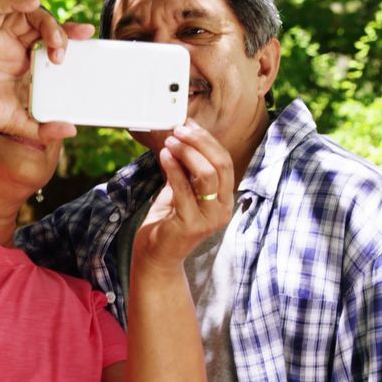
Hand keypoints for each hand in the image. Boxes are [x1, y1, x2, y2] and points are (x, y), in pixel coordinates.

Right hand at [0, 0, 92, 141]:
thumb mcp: (24, 123)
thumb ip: (46, 129)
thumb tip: (71, 130)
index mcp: (23, 62)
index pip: (50, 40)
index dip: (69, 34)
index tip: (88, 36)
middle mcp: (13, 46)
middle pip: (42, 24)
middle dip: (61, 30)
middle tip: (69, 46)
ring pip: (26, 14)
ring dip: (46, 21)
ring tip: (54, 41)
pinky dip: (16, 2)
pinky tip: (32, 5)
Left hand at [133, 121, 234, 270]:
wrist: (156, 256)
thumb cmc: (167, 222)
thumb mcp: (181, 191)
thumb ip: (186, 170)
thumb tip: (181, 136)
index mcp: (224, 198)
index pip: (225, 161)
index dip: (208, 140)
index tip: (189, 124)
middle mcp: (222, 208)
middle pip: (220, 165)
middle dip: (200, 142)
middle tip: (179, 129)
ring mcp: (210, 218)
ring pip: (207, 175)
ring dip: (187, 153)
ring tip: (170, 141)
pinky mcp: (191, 225)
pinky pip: (184, 190)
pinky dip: (174, 169)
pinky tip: (164, 156)